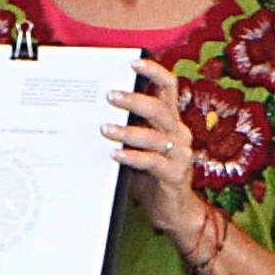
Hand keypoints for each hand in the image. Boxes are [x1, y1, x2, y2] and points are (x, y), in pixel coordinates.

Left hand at [106, 59, 204, 253]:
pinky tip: (115, 155)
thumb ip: (128, 127)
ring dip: (128, 131)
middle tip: (109, 96)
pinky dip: (132, 156)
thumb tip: (94, 110)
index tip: (133, 62)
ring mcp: (180, 154)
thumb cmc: (151, 174)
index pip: (169, 87)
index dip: (154, 72)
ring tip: (105, 129)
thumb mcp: (140, 146)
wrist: (174, 211)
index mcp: (171, 120)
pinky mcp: (174, 175)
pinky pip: (153, 162)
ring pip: (156, 135)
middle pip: (160, 108)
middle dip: (134, 100)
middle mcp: (179, 132)